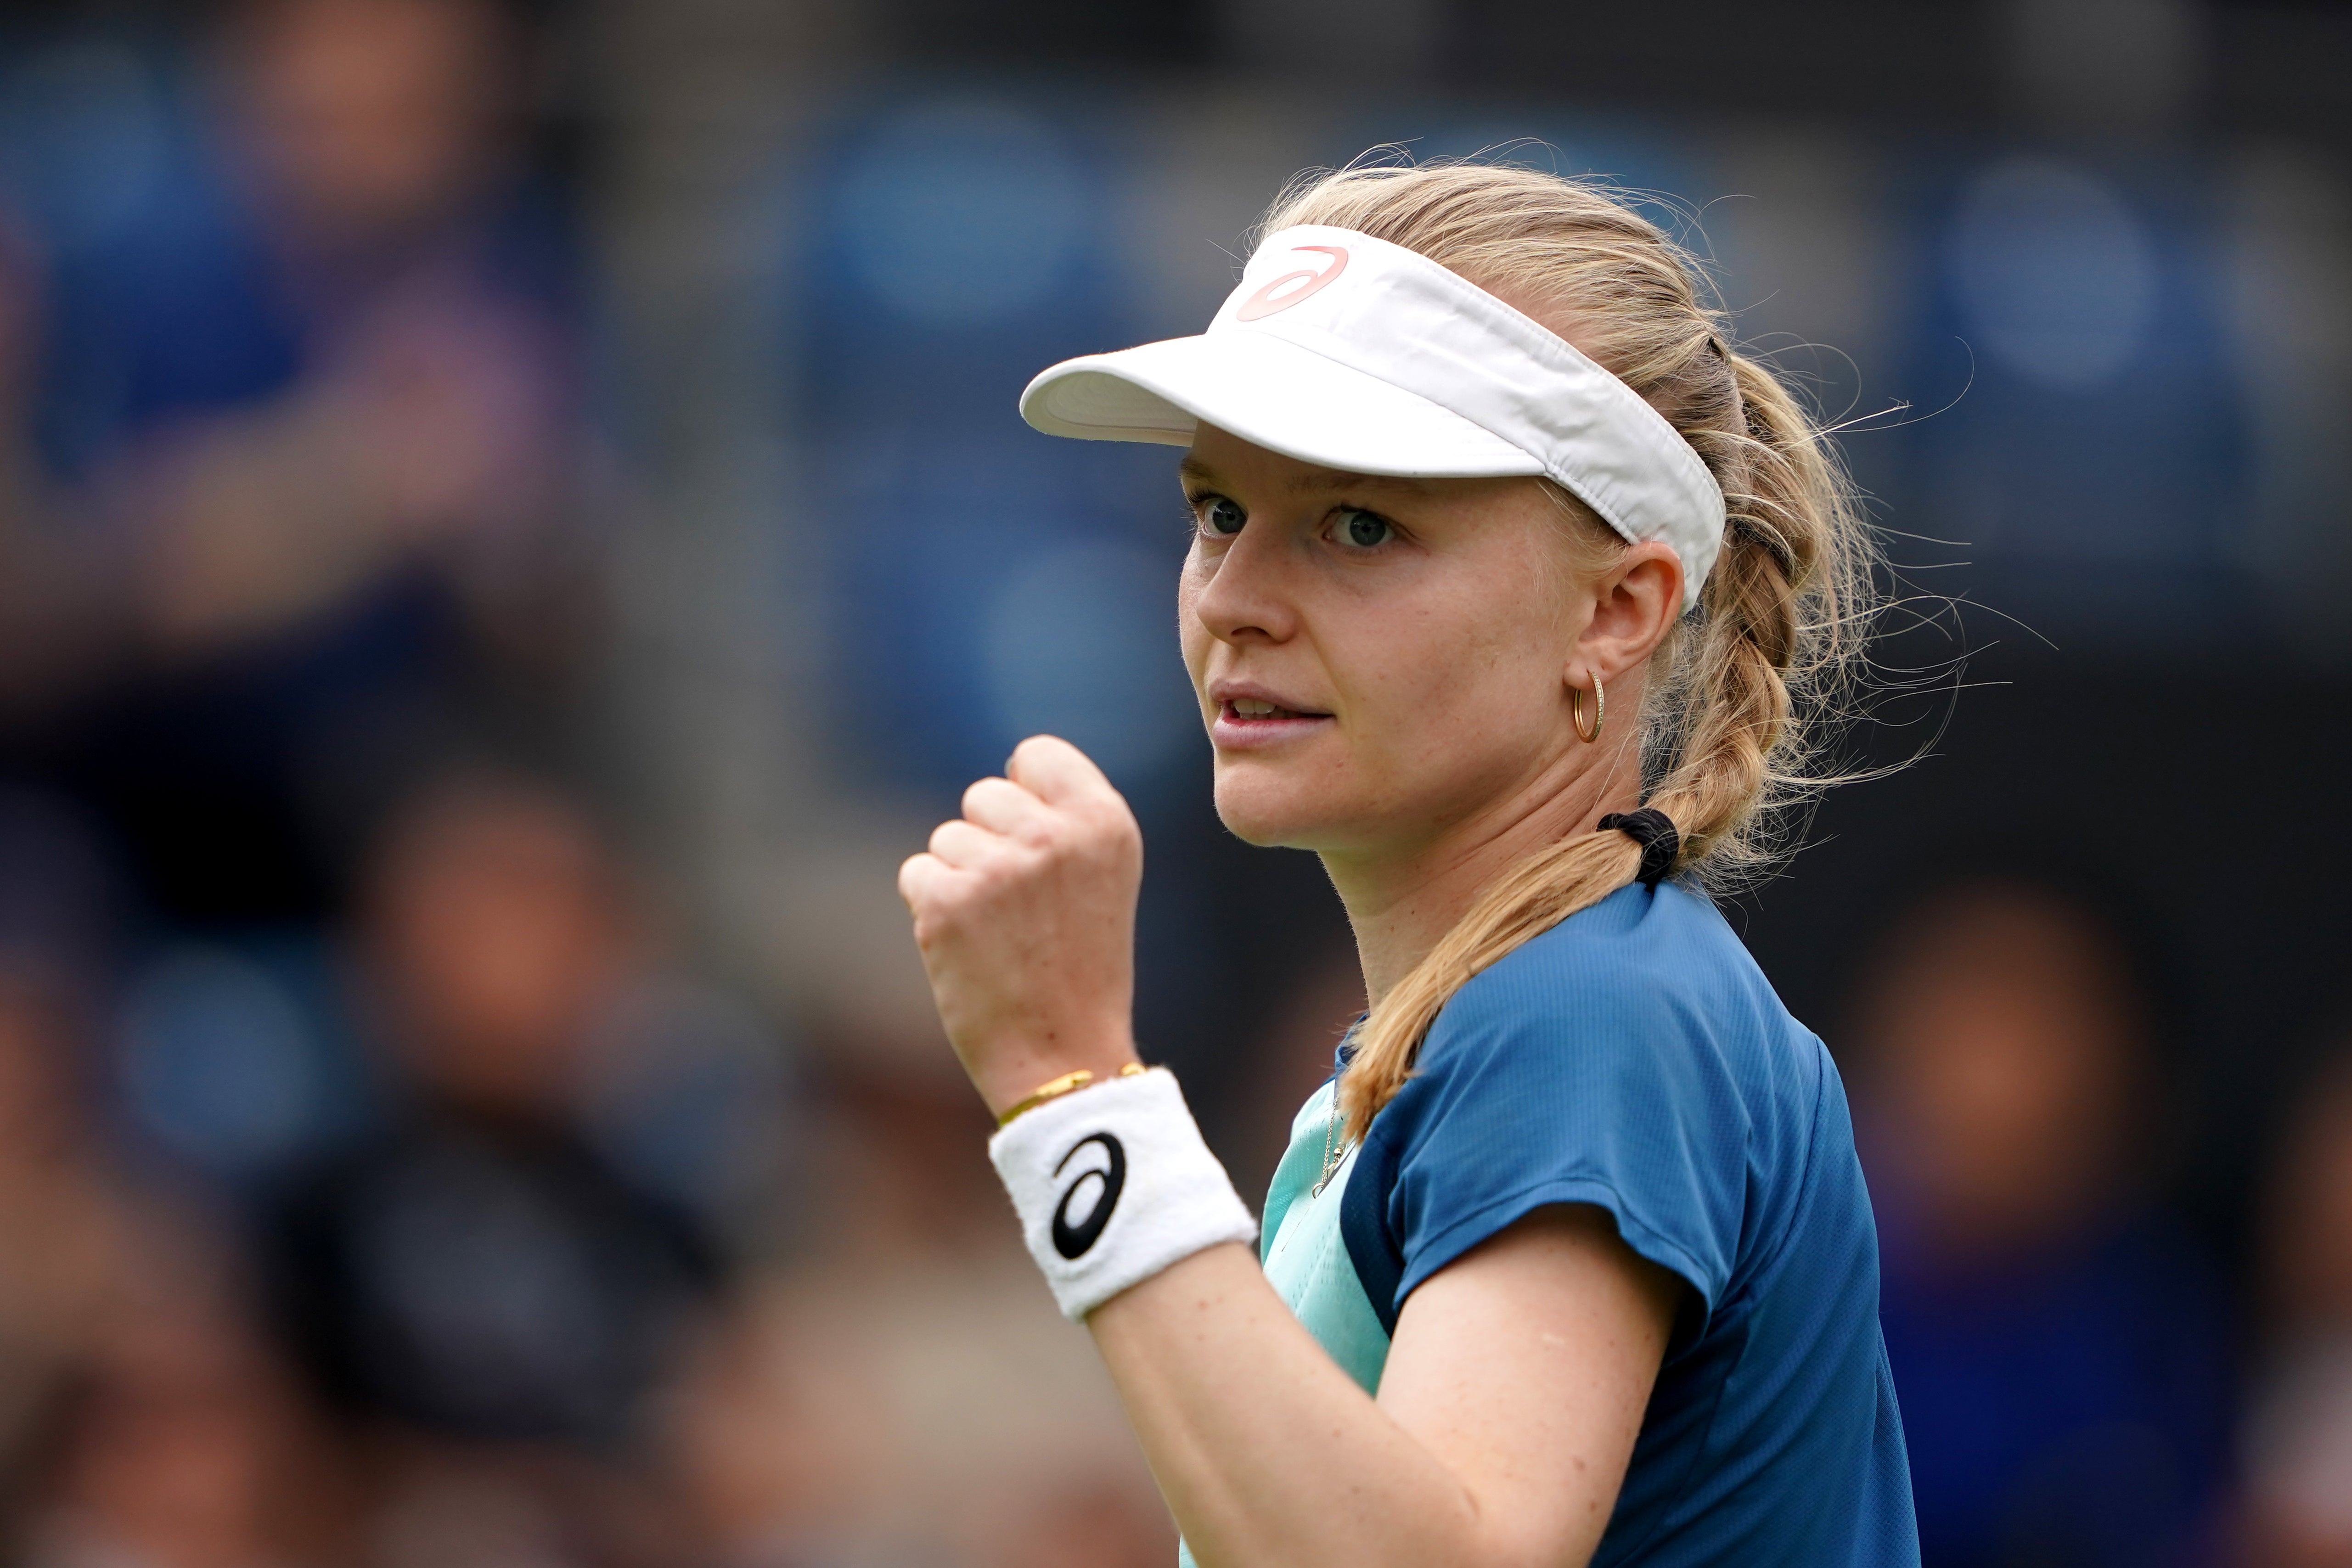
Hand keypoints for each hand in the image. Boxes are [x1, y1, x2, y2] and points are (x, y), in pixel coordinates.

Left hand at [899, 736, 1143, 1115]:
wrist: (1066, 1059)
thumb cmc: (1081, 968)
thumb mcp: (1102, 878)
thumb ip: (1064, 820)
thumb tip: (1004, 781)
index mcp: (1106, 822)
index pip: (1037, 754)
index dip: (1025, 796)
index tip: (1036, 845)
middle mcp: (1054, 835)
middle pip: (984, 796)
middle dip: (989, 842)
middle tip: (1020, 909)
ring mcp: (999, 867)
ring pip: (947, 838)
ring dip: (960, 879)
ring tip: (1000, 934)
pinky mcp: (947, 901)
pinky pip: (917, 873)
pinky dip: (931, 909)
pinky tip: (969, 948)